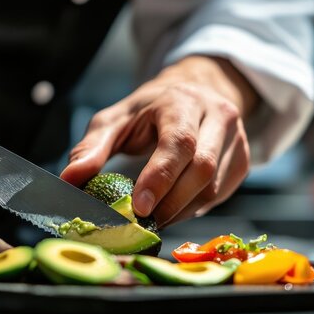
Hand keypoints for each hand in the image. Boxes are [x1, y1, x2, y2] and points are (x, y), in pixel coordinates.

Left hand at [61, 56, 257, 226]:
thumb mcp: (116, 120)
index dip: (160, 177)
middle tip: (143, 221)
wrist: (193, 93)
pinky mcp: (243, 159)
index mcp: (184, 102)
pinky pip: (222, 194)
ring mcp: (237, 138)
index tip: (139, 206)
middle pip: (202, 168)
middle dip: (171, 202)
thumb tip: (69, 179)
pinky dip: (195, 208)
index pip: (179, 142)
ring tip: (155, 217)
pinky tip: (174, 207)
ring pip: (214, 187)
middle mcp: (218, 116)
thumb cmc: (149, 110)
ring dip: (182, 210)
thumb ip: (92, 148)